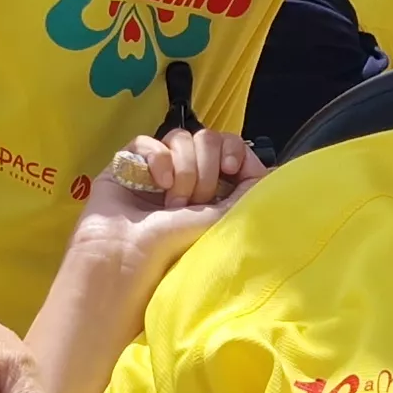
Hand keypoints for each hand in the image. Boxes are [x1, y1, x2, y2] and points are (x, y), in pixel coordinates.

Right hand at [75, 130, 260, 268]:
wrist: (127, 255)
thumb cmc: (172, 247)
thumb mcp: (219, 220)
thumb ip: (244, 194)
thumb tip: (266, 173)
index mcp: (210, 189)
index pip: (230, 148)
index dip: (235, 150)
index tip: (232, 168)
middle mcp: (184, 176)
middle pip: (208, 138)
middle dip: (206, 169)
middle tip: (196, 201)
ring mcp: (157, 168)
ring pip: (181, 137)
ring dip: (183, 171)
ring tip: (172, 203)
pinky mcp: (129, 163)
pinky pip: (148, 141)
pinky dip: (159, 160)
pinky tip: (156, 184)